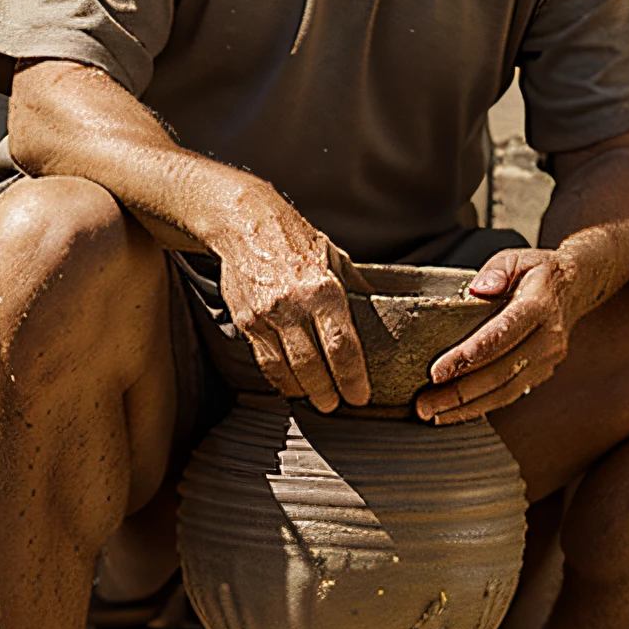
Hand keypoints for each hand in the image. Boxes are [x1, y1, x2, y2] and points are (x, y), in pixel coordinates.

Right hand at [214, 190, 370, 412]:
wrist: (246, 224)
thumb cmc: (295, 239)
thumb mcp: (335, 257)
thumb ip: (357, 288)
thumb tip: (382, 311)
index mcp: (323, 290)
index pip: (342, 346)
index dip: (352, 378)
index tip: (360, 396)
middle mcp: (293, 305)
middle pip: (313, 366)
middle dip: (327, 392)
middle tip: (337, 405)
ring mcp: (266, 315)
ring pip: (285, 369)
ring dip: (303, 390)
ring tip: (316, 399)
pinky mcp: (245, 320)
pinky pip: (264, 360)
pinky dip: (279, 378)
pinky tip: (290, 384)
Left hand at [415, 248, 576, 424]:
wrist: (576, 286)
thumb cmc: (537, 271)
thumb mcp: (515, 258)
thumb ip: (495, 271)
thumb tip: (478, 290)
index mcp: (538, 305)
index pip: (502, 334)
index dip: (470, 355)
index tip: (437, 372)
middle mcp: (547, 337)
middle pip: (501, 372)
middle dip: (459, 392)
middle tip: (423, 404)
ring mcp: (548, 359)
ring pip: (507, 390)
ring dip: (468, 407)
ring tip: (433, 414)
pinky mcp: (543, 372)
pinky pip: (512, 393)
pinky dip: (483, 406)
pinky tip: (456, 412)